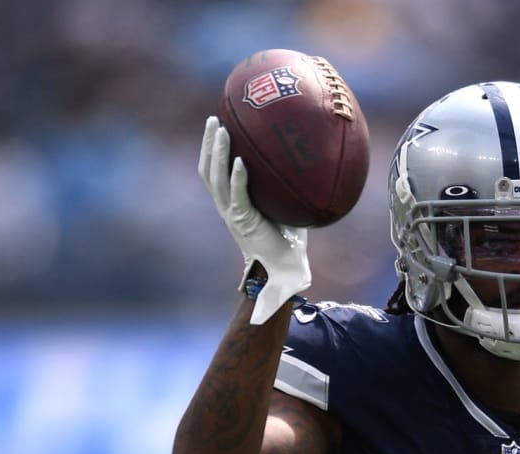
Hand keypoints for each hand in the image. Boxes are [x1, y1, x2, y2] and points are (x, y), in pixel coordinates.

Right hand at [198, 115, 310, 324]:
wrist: (283, 269)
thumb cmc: (288, 240)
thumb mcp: (285, 204)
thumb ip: (287, 183)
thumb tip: (311, 154)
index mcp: (232, 203)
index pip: (214, 173)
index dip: (212, 150)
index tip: (218, 124)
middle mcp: (227, 208)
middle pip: (208, 171)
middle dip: (209, 144)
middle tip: (214, 118)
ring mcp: (232, 215)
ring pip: (217, 181)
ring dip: (218, 154)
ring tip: (223, 131)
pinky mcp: (244, 223)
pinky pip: (237, 197)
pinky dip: (237, 179)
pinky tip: (241, 161)